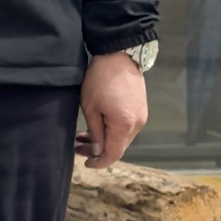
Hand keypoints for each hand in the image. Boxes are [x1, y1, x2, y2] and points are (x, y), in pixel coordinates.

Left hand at [78, 51, 148, 168]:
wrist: (119, 56)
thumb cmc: (99, 80)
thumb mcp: (90, 107)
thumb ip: (95, 132)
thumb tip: (97, 151)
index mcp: (124, 125)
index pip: (114, 154)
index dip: (99, 162)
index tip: (85, 163)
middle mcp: (137, 125)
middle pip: (119, 148)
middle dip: (98, 151)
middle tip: (78, 148)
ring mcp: (142, 117)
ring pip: (122, 138)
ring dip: (104, 140)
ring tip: (82, 137)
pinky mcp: (141, 110)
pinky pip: (126, 128)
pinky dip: (112, 131)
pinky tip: (97, 127)